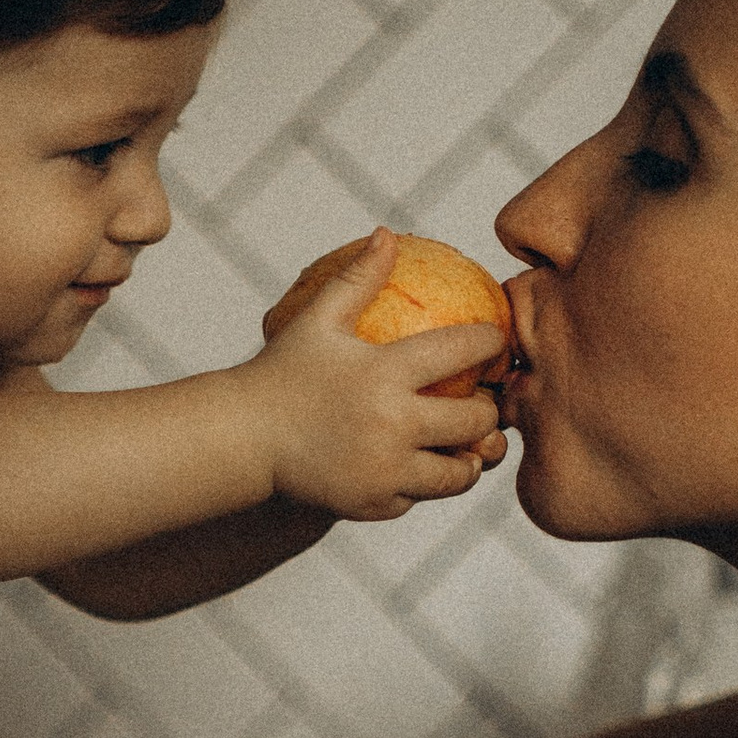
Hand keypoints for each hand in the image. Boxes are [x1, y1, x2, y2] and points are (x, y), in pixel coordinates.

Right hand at [253, 228, 504, 519]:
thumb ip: (356, 279)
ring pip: (461, 471)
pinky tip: (422, 464)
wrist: (243, 439)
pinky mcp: (376, 504)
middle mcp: (391, 424)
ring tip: (465, 443)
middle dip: (488, 409)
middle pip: (477, 420)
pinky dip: (426, 482)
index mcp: (383, 373)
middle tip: (483, 402)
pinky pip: (422, 495)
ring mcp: (385, 470)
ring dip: (471, 457)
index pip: (462, 350)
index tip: (494, 342)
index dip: (489, 342)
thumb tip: (386, 233)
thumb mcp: (316, 321)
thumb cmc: (282, 374)